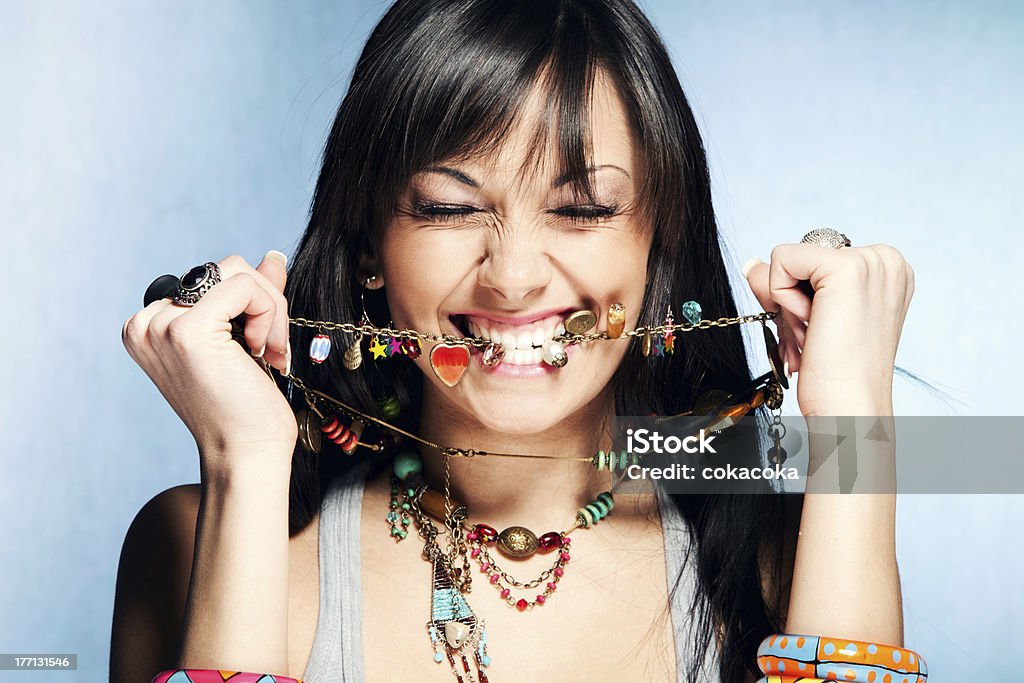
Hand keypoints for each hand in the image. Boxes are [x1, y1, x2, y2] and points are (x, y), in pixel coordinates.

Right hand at [122, 252, 296, 468]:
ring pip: (238, 273)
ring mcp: (161, 325)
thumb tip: (272, 256)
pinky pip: (245, 287)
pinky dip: (270, 315)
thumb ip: (253, 296)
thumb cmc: (247, 405)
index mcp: (148, 325)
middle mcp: (145, 323)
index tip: (261, 348)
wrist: (246, 452)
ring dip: (270, 311)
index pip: (211, 277)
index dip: (250, 304)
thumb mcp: (247, 337)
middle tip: (272, 351)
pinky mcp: (188, 329)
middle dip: (263, 304)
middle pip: (224, 269)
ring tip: (271, 353)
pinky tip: (266, 352)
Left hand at [744, 243, 913, 415]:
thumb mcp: (811, 316)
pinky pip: (781, 260)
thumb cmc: (837, 374)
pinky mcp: (846, 268)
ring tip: (813, 336)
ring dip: (787, 305)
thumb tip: (751, 264)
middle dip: (792, 300)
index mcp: (885, 270)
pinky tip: (808, 326)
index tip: (821, 329)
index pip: (813, 260)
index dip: (802, 296)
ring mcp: (871, 261)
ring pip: (789, 260)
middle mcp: (885, 259)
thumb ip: (785, 282)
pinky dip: (780, 297)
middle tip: (814, 337)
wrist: (849, 407)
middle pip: (801, 257)